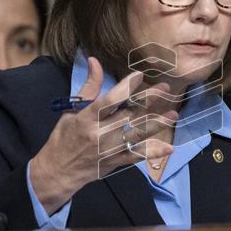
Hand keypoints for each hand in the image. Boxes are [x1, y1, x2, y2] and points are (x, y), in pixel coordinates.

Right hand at [30, 57, 177, 213]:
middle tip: (165, 89)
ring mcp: (109, 149)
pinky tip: (168, 148)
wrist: (57, 171)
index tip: (140, 76)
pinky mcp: (115, 162)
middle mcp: (99, 134)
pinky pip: (136, 156)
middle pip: (128, 115)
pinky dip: (152, 153)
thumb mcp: (72, 110)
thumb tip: (94, 60)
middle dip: (148, 101)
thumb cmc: (64, 137)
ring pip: (136, 135)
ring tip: (173, 114)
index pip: (109, 100)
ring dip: (156, 125)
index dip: (125, 87)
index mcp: (86, 118)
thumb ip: (89, 87)